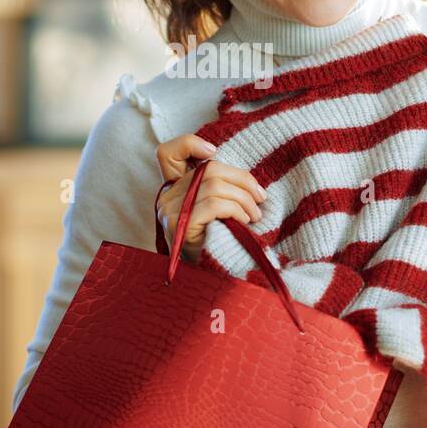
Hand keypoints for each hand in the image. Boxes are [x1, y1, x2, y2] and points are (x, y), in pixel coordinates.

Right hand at [155, 133, 266, 261]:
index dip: (189, 143)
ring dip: (243, 199)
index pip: (167, 153)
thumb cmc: (216, 247)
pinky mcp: (180, 225)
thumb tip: (249, 181)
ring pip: (214, 185)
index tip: (214, 151)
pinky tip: (244, 223)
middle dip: (242, 180)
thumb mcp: (217, 215)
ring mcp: (170, 211)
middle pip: (208, 169)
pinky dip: (235, 210)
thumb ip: (218, 193)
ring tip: (255, 216)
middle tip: (260, 199)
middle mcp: (166, 198)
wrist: (206, 284)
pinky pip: (213, 204)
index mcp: (173, 191)